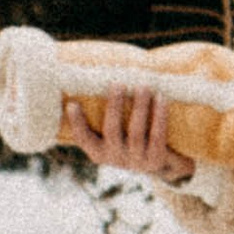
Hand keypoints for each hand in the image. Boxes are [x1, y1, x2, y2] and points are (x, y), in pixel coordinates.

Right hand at [63, 88, 192, 186]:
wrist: (160, 163)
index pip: (83, 139)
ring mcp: (135, 161)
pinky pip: (157, 136)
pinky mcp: (155, 160)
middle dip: (114, 106)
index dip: (77, 123)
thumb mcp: (117, 132)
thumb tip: (95, 69)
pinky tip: (161, 99)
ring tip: (143, 86)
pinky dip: (159, 116)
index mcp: (98, 152)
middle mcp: (114, 158)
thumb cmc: (131, 137)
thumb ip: (108, 112)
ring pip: (136, 132)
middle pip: (112, 131)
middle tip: (118, 84)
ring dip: (139, 107)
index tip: (72, 103)